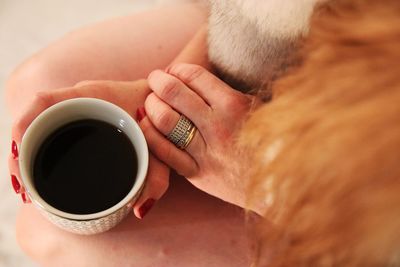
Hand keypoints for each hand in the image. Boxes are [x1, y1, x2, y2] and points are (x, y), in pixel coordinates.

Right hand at [9, 80, 168, 218]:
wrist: (166, 102)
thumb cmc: (161, 120)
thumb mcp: (160, 148)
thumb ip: (157, 177)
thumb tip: (140, 210)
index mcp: (91, 96)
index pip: (43, 101)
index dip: (23, 126)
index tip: (19, 156)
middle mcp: (78, 100)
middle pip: (33, 119)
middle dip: (20, 152)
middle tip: (24, 188)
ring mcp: (77, 109)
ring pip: (39, 127)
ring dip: (26, 154)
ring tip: (28, 189)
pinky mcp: (80, 119)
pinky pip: (52, 131)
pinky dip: (41, 150)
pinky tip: (41, 176)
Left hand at [139, 64, 257, 210]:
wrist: (279, 184)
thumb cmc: (270, 141)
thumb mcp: (261, 109)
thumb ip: (234, 92)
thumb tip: (200, 77)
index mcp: (235, 105)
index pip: (194, 75)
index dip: (178, 69)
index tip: (173, 70)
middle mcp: (218, 126)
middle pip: (173, 93)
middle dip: (158, 82)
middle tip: (155, 80)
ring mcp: (206, 152)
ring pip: (165, 120)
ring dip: (152, 105)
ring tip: (151, 102)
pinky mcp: (198, 173)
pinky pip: (165, 152)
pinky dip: (150, 135)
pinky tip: (147, 126)